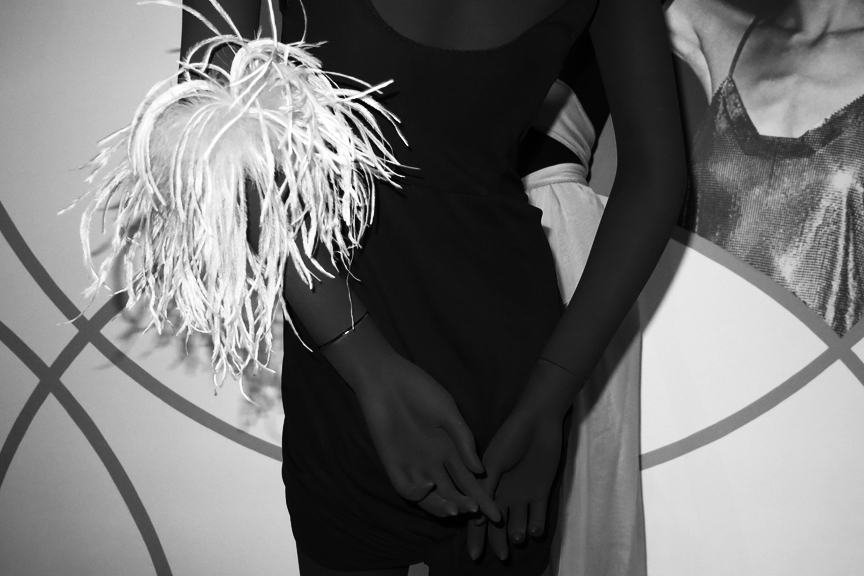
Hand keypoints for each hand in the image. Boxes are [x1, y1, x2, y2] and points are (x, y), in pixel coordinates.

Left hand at [323, 318, 500, 520]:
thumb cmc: (420, 389)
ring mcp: (412, 464)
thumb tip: (481, 471)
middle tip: (476, 512)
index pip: (469, 481)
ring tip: (457, 508)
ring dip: (443, 505)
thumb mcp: (448, 413)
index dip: (483, 497)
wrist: (386, 378)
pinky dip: (418, 493)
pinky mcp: (392, 463)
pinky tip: (430, 486)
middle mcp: (433, 461)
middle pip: (452, 493)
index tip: (496, 514)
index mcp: (450, 449)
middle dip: (465, 505)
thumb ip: (464, 441)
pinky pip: (405, 487)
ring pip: (430, 497)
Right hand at [467, 360, 572, 560]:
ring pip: (518, 523)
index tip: (473, 555)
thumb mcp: (493, 463)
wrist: (537, 423)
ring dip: (517, 532)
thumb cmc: (510, 438)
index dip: (475, 536)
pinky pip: (538, 514)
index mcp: (486, 486)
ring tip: (517, 535)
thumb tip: (476, 518)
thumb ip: (486, 489)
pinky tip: (534, 529)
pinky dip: (536, 525)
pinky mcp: (541, 492)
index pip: (478, 515)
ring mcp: (522, 494)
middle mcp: (503, 493)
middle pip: (498, 525)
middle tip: (500, 556)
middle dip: (497, 542)